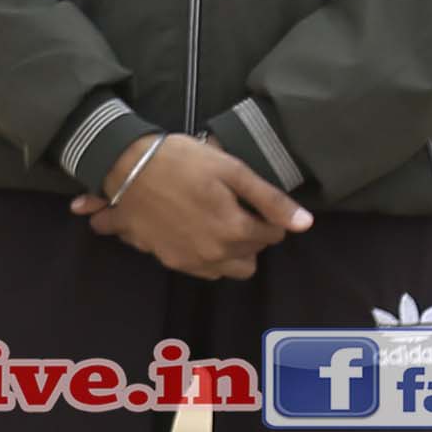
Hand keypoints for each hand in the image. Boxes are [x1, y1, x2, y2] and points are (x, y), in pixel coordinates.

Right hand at [74, 132, 309, 280]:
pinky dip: (207, 256)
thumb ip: (270, 200)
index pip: (273, 234)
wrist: (127, 168)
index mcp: (236, 230)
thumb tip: (305, 224)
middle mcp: (216, 254)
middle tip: (237, 210)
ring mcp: (192, 261)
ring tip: (217, 222)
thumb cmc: (182, 161)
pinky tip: (196, 231)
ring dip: (231, 251)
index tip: (252, 200)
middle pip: (253, 257)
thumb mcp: (232, 170)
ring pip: (230, 269)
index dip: (268, 215)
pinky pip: (204, 270)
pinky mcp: (170, 262)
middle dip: (252, 237)